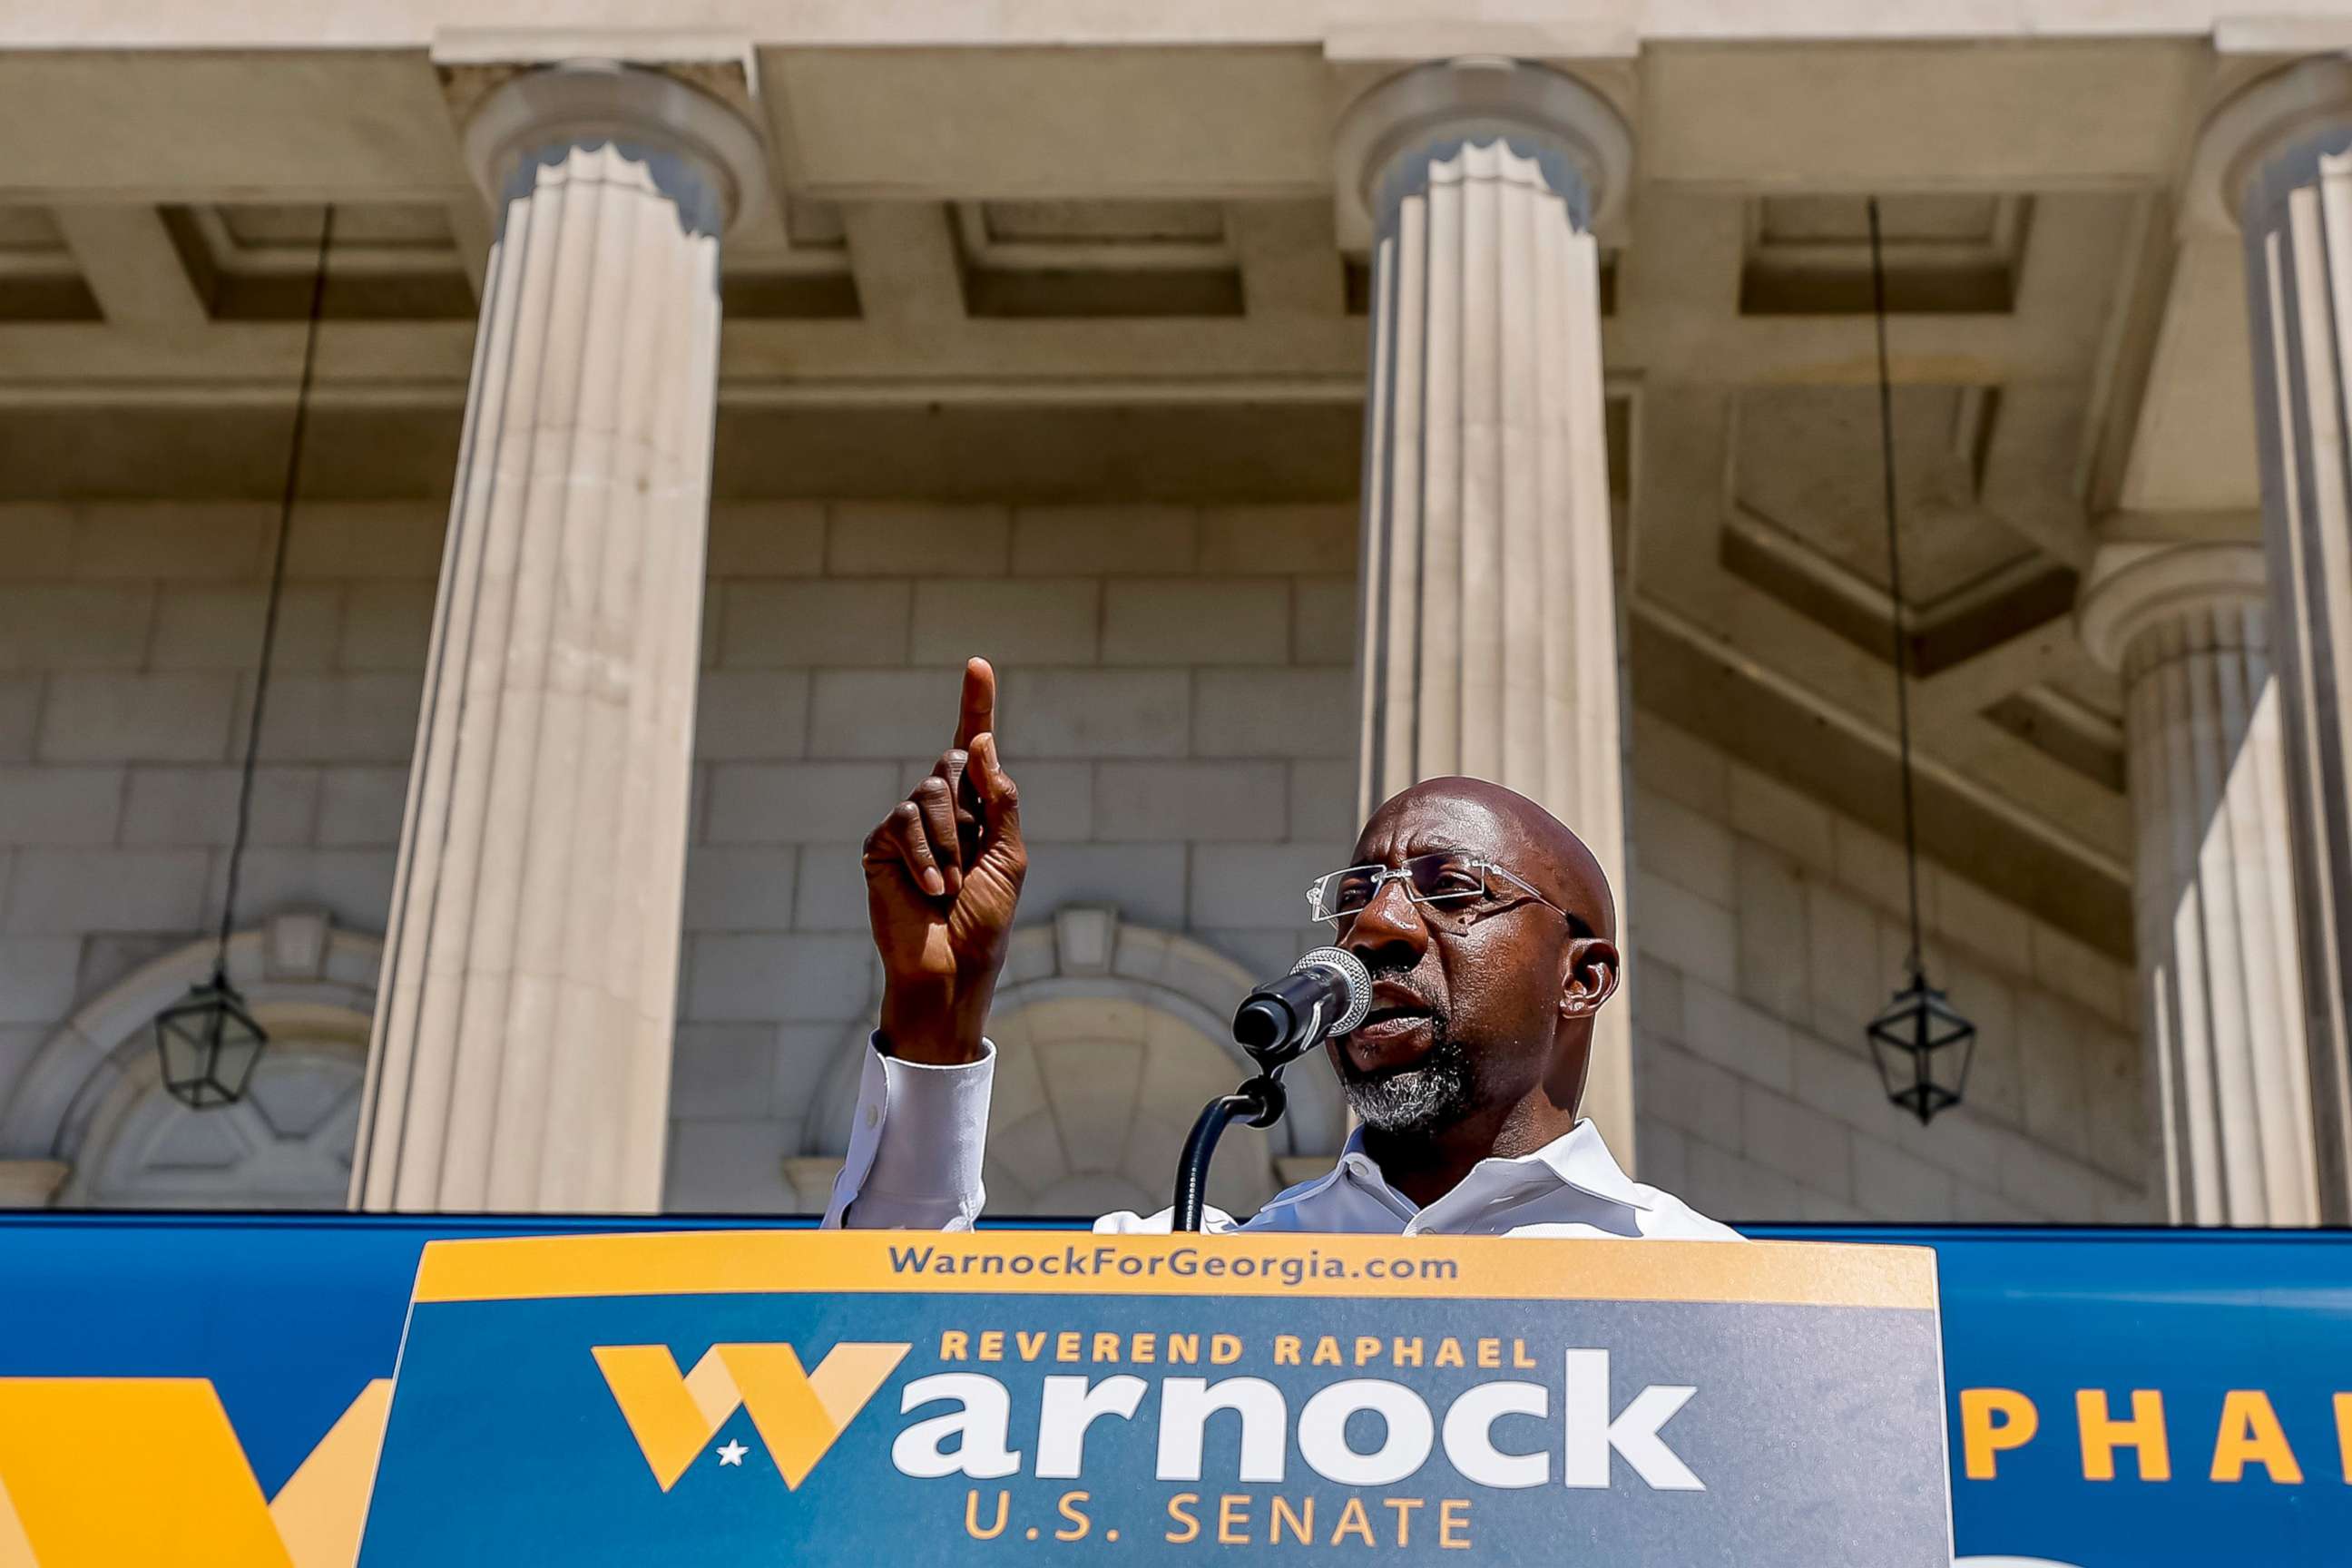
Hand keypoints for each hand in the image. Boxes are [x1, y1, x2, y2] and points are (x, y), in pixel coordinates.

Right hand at [861, 658, 1025, 1064]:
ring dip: (950, 844)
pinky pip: (904, 824)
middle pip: (954, 764)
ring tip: (950, 886)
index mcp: (977, 808)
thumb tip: (982, 743)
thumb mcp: (1010, 854)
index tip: (978, 664)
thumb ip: (1001, 799)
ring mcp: (908, 826)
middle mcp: (942, 808)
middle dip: (970, 811)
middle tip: (969, 864)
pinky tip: (929, 890)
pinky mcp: (881, 845)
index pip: (974, 746)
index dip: (976, 704)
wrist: (952, 966)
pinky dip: (924, 857)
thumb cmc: (985, 919)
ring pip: (931, 794)